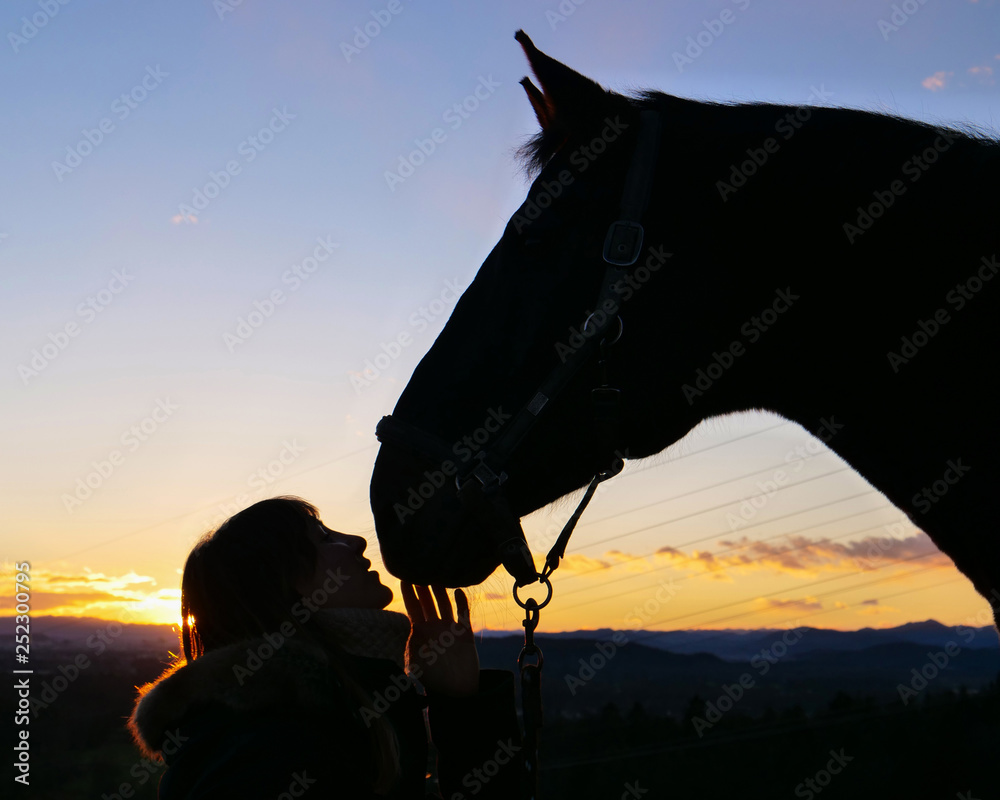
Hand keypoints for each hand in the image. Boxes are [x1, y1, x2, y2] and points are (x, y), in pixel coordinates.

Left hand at [400, 583, 479, 697]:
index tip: (403, 577)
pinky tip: (458, 590)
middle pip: (428, 601)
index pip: (413, 607)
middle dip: (422, 585)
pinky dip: (461, 602)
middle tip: (418, 566)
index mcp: (421, 632)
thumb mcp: (415, 662)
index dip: (408, 593)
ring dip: (440, 590)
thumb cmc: (434, 680)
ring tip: (436, 574)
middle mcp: (434, 627)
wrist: (456, 692)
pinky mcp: (465, 632)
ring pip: (444, 604)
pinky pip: (463, 613)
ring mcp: (450, 628)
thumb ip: (411, 644)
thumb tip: (406, 629)